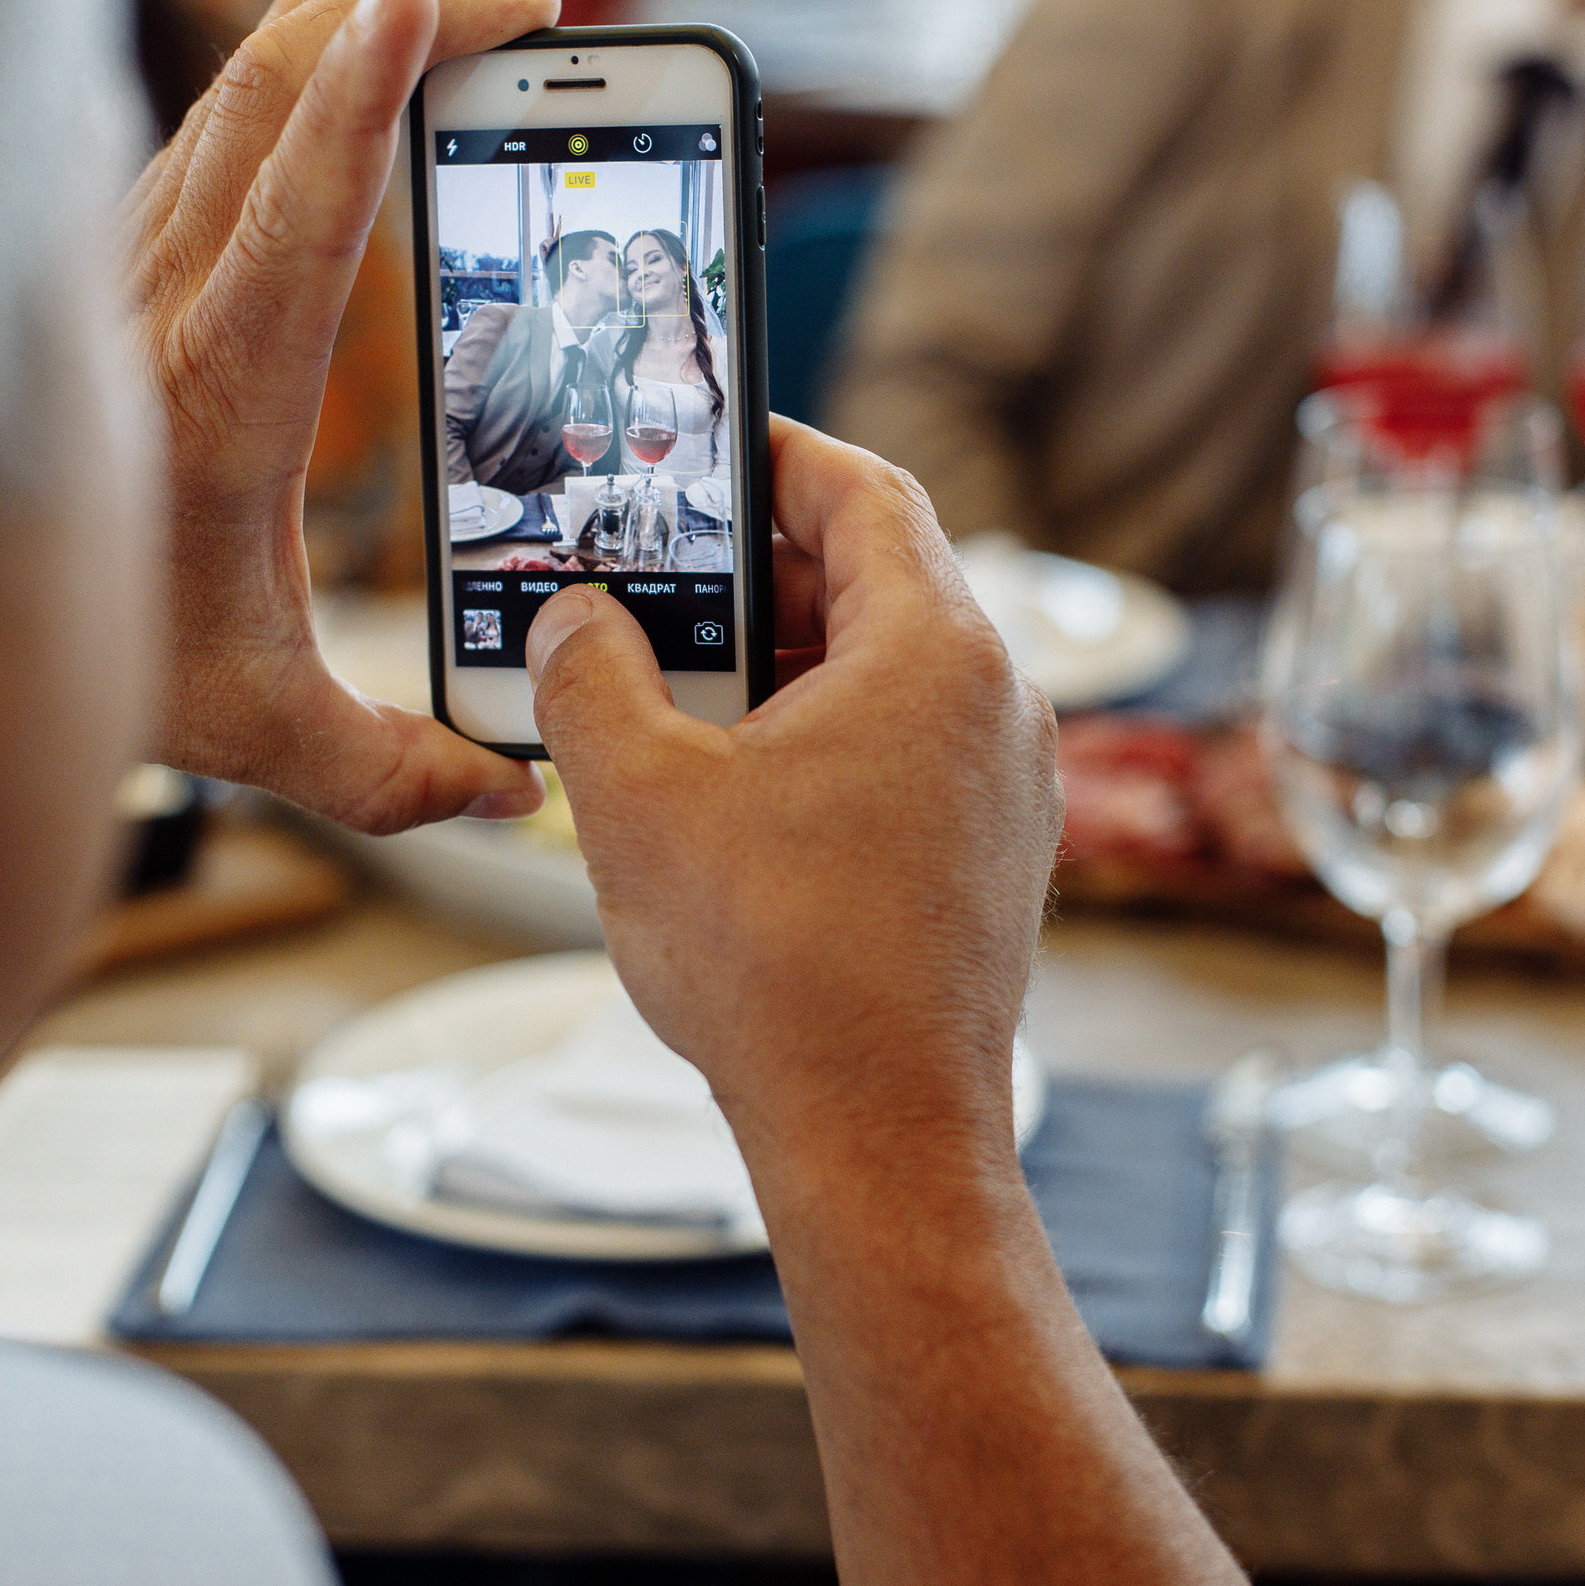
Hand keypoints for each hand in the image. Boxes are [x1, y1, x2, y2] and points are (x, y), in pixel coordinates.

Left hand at [123, 0, 557, 833]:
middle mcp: (164, 303)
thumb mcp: (263, 732)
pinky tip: (328, 20)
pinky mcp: (124, 260)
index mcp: (219, 396)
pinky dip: (285, 58)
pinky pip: (209, 126)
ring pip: (240, 95)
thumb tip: (521, 787)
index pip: (301, 218)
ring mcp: (134, 266)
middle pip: (283, 112)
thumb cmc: (101, 660)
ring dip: (352, 23)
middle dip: (412, 22)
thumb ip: (398, 769)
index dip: (367, 103)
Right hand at [525, 417, 1061, 1162]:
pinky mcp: (994, 857)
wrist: (878, 1138)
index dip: (774, 455)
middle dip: (756, 576)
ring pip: (888, 675)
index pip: (863, 492)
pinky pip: (905, 754)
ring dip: (782, 666)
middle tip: (656, 580)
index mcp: (937, 653)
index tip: (705, 447)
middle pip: (876, 582)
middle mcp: (998, 704)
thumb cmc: (779, 968)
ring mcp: (1009, 787)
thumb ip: (589, 676)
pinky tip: (732, 787)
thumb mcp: (638, 796)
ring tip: (670, 689)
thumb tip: (575, 621)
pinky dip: (823, 739)